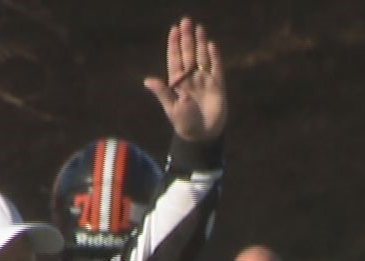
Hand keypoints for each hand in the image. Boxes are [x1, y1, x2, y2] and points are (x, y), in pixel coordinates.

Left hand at [143, 18, 226, 142]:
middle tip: (186, 21)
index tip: (174, 30)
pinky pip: (216, 68)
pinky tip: (211, 45)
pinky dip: (214, 57)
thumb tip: (147, 80)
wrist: (202, 135)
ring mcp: (204, 80)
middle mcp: (191, 78)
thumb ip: (162, 92)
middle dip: (187, 38)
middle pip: (189, 53)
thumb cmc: (184, 123)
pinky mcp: (217, 86)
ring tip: (199, 27)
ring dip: (200, 43)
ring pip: (202, 57)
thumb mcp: (171, 107)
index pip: (175, 59)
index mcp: (177, 82)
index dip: (174, 44)